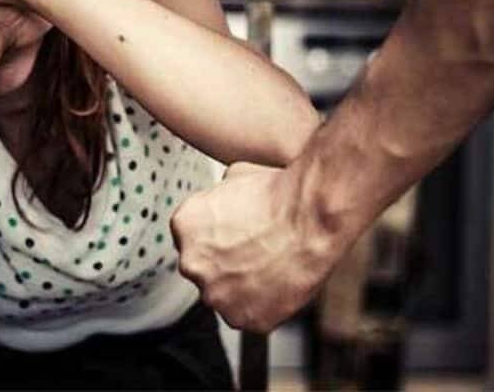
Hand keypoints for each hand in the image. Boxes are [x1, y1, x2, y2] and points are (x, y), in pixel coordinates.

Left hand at [171, 160, 347, 332]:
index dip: (217, 238)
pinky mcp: (243, 318)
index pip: (191, 240)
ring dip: (242, 286)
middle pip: (204, 269)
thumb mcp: (235, 175)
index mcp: (183, 226)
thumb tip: (222, 195)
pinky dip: (263, 306)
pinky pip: (249, 316)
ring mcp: (216, 295)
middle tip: (255, 251)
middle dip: (225, 263)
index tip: (237, 236)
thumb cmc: (279, 194)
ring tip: (271, 265)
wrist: (311, 217)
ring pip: (224, 295)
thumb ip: (217, 195)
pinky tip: (279, 283)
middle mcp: (191, 263)